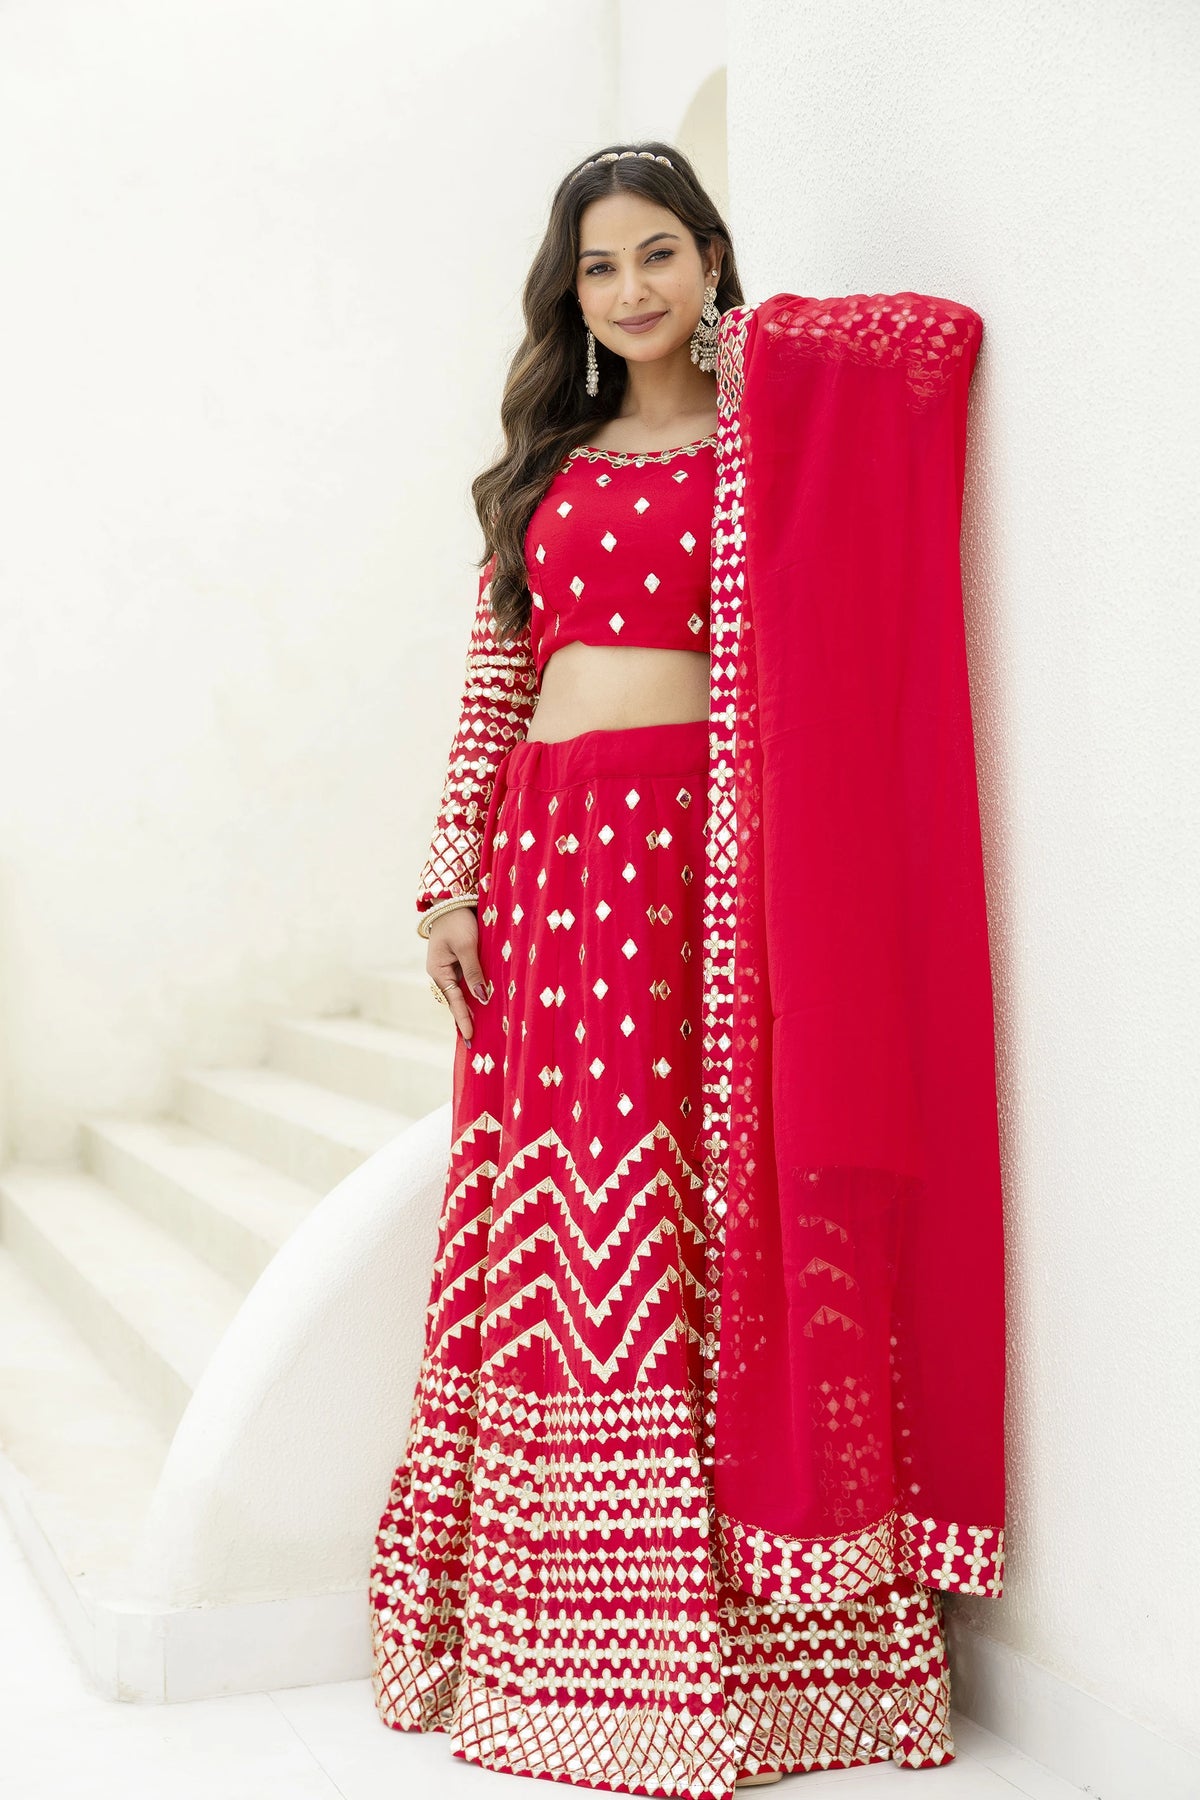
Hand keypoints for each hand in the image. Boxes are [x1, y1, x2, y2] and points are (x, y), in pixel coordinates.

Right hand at [426, 906, 490, 1041]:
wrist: (451, 899)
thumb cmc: (458, 920)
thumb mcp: (467, 946)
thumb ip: (474, 972)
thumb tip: (481, 998)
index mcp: (438, 971)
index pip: (453, 1001)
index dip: (463, 1020)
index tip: (469, 1038)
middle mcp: (441, 973)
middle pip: (455, 1001)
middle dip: (464, 1019)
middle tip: (473, 1043)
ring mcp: (449, 967)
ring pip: (461, 992)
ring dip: (470, 1008)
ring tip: (479, 1029)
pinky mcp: (458, 961)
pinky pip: (466, 981)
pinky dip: (474, 993)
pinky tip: (482, 1004)